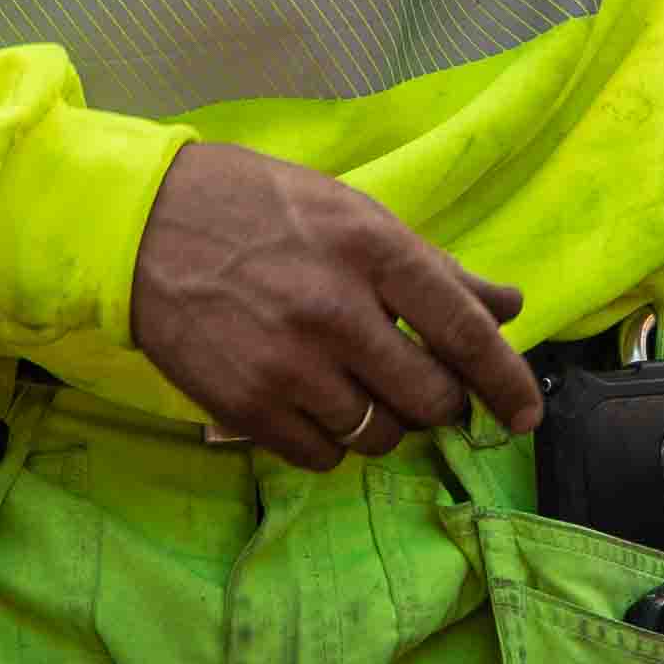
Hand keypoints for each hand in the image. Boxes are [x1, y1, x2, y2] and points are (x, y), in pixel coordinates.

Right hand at [124, 144, 545, 470]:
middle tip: (424, 391)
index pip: (464, 332)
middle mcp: (335, 310)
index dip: (505, 382)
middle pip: (428, 398)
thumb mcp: (350, 212)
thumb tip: (508, 306)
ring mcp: (288, 364)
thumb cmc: (255, 207)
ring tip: (357, 389)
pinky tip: (314, 406)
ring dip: (384, 423)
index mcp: (371, 249)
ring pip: (378, 435)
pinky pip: (321, 456)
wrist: (139, 225)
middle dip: (440, 404)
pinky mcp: (245, 405)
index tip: (523, 414)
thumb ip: (432, 266)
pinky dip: (331, 442)